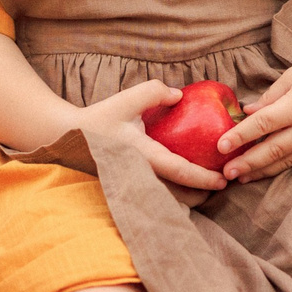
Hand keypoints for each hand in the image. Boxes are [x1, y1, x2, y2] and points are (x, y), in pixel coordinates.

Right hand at [76, 79, 226, 191]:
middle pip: (178, 196)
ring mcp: (135, 182)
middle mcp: (140, 174)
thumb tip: (180, 96)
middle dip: (202, 194)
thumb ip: (154, 92)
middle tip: (223, 184)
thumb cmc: (99, 118)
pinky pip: (158, 195)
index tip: (223, 180)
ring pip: (168, 200)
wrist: (69, 137)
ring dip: (190, 196)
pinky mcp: (130, 184)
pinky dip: (175, 193)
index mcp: (141, 155)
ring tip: (208, 186)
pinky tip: (186, 185)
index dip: (203, 178)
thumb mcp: (126, 100)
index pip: (178, 171)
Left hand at [214, 54, 291, 182]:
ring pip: (283, 161)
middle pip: (271, 150)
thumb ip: (270, 96)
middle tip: (224, 173)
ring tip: (239, 177)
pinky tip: (262, 172)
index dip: (240, 136)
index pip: (262, 124)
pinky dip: (277, 168)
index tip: (220, 146)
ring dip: (259, 171)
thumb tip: (247, 111)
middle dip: (246, 163)